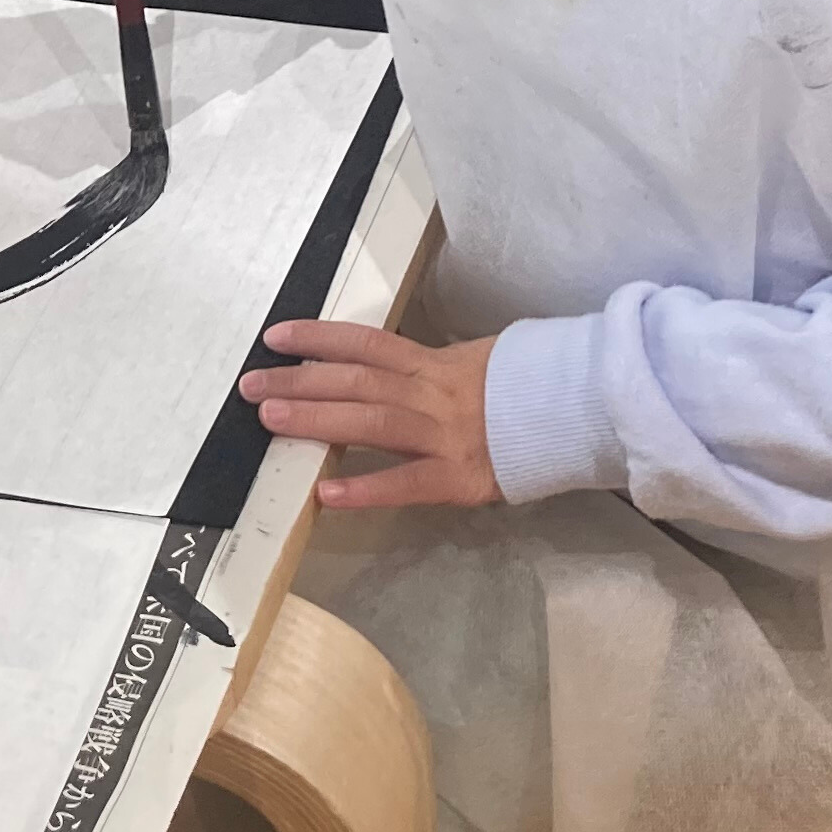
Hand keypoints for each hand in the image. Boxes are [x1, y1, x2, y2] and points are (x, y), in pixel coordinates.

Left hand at [240, 323, 501, 510]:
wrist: (580, 415)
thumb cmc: (526, 390)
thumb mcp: (477, 362)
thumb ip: (429, 369)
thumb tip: (381, 365)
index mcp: (435, 364)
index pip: (366, 343)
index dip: (319, 337)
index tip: (275, 337)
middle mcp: (433, 393)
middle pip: (356, 381)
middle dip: (299, 382)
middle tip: (251, 386)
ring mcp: (444, 435)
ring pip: (371, 421)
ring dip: (316, 419)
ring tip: (271, 420)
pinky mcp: (458, 477)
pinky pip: (406, 482)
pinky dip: (366, 487)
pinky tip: (327, 494)